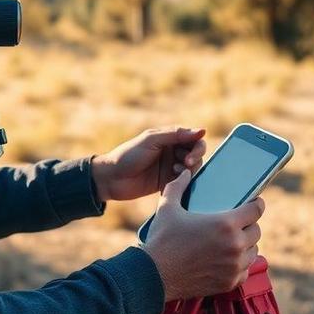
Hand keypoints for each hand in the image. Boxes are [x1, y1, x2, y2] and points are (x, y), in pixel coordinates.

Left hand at [90, 126, 205, 202]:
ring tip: (174, 171)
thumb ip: (175, 134)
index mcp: (168, 138)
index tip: (191, 155)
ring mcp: (170, 167)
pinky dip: (183, 182)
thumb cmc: (128, 155)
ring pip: (192, 168)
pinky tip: (172, 181)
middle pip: (196, 154)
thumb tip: (202, 130)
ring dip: (188, 170)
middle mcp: (171, 151)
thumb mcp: (151, 140)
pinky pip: (183, 182)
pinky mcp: (168, 183)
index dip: (198, 146)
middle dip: (195, 158)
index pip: (193, 139)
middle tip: (186, 163)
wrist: (111, 178)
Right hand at [142, 170, 264, 301]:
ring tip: (233, 241)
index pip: (255, 211)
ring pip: (252, 251)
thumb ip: (178, 187)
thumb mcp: (168, 208)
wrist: (154, 275)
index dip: (256, 204)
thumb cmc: (161, 240)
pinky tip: (228, 259)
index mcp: (225, 224)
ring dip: (246, 245)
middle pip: (256, 231)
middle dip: (249, 225)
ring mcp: (234, 266)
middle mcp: (235, 246)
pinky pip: (244, 271)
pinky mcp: (229, 282)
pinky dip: (239, 265)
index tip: (254, 203)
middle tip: (238, 223)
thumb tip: (185, 173)